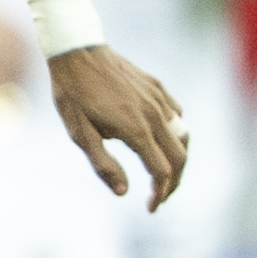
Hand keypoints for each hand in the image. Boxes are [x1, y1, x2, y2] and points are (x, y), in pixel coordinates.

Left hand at [50, 44, 191, 207]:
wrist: (77, 50)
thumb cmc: (74, 95)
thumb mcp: (80, 134)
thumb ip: (103, 164)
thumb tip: (123, 191)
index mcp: (136, 130)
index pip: (161, 171)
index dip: (160, 193)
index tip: (151, 207)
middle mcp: (154, 115)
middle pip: (179, 157)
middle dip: (174, 182)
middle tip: (160, 196)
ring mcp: (158, 100)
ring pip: (183, 136)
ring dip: (179, 158)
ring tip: (166, 172)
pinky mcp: (157, 88)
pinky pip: (177, 115)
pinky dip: (176, 134)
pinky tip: (163, 139)